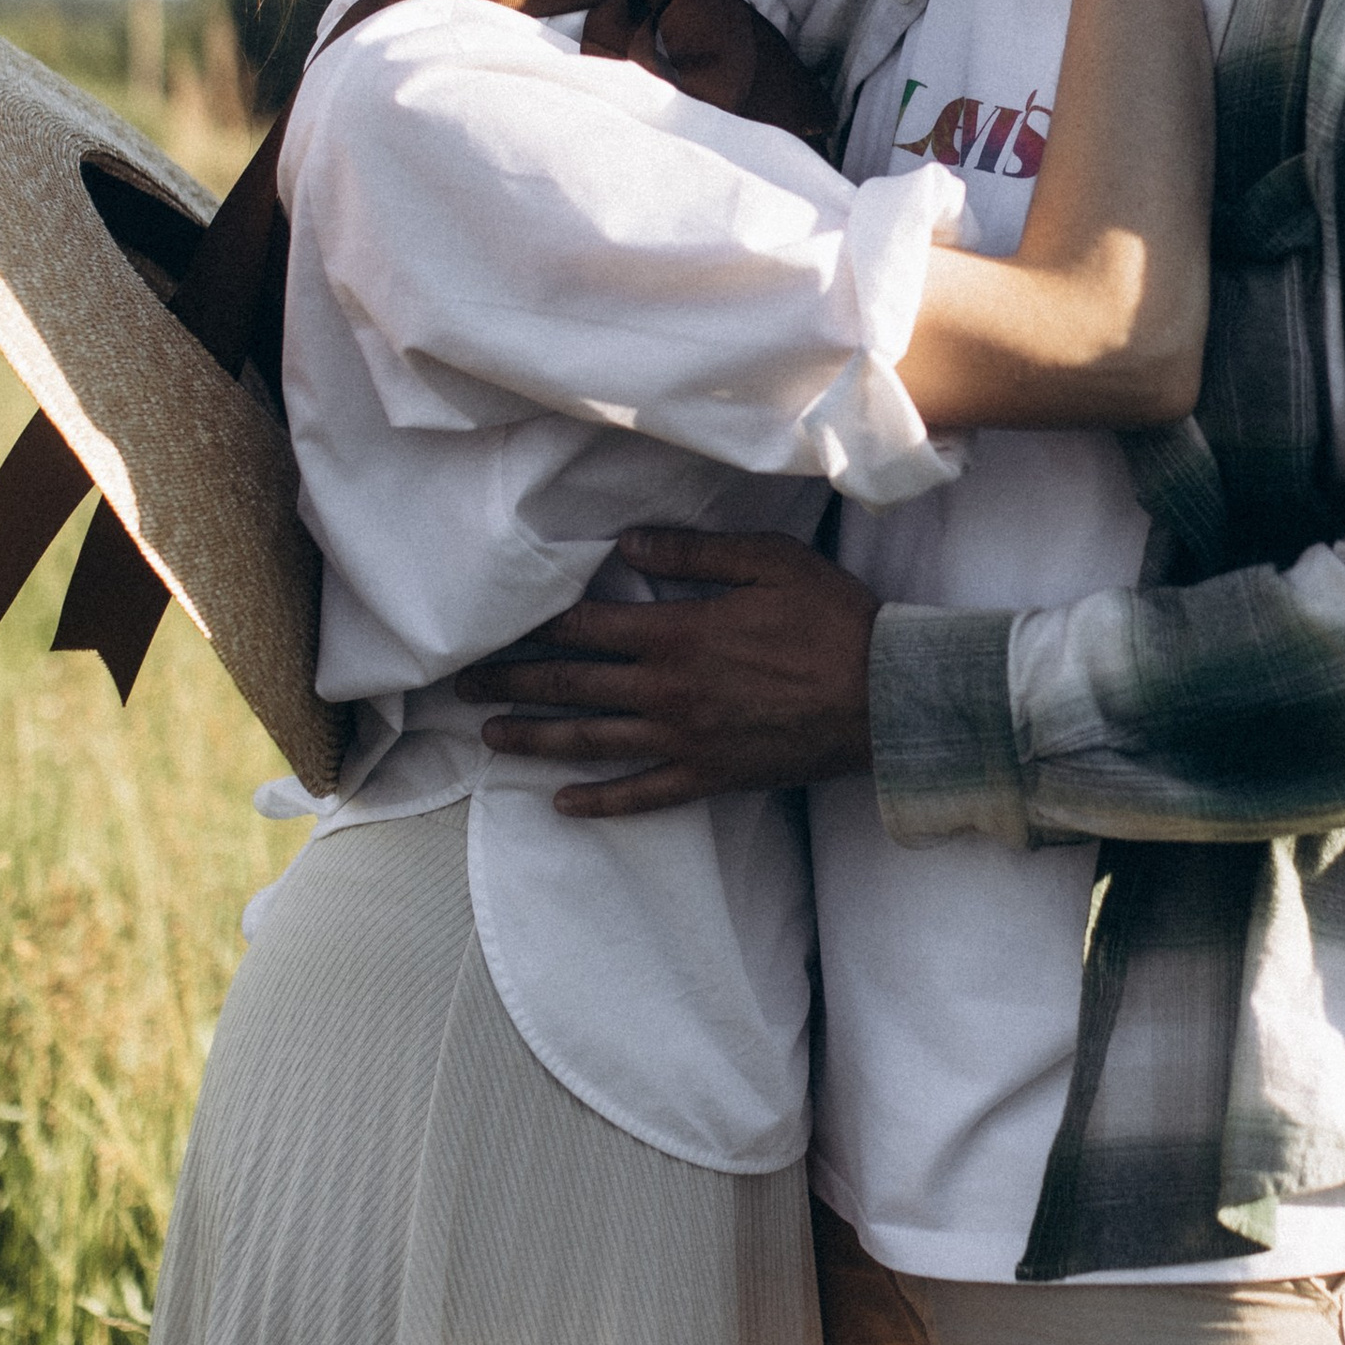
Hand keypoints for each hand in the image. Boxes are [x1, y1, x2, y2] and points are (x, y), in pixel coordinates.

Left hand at [453, 528, 878, 815]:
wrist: (885, 696)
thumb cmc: (832, 619)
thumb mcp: (769, 560)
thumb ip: (695, 551)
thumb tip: (629, 541)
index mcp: (677, 632)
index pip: (584, 626)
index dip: (532, 625)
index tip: (490, 625)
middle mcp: (667, 690)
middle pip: (570, 686)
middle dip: (510, 682)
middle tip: (459, 684)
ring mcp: (684, 739)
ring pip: (590, 742)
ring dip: (534, 739)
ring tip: (490, 735)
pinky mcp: (709, 776)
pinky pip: (641, 794)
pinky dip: (597, 801)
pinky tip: (561, 803)